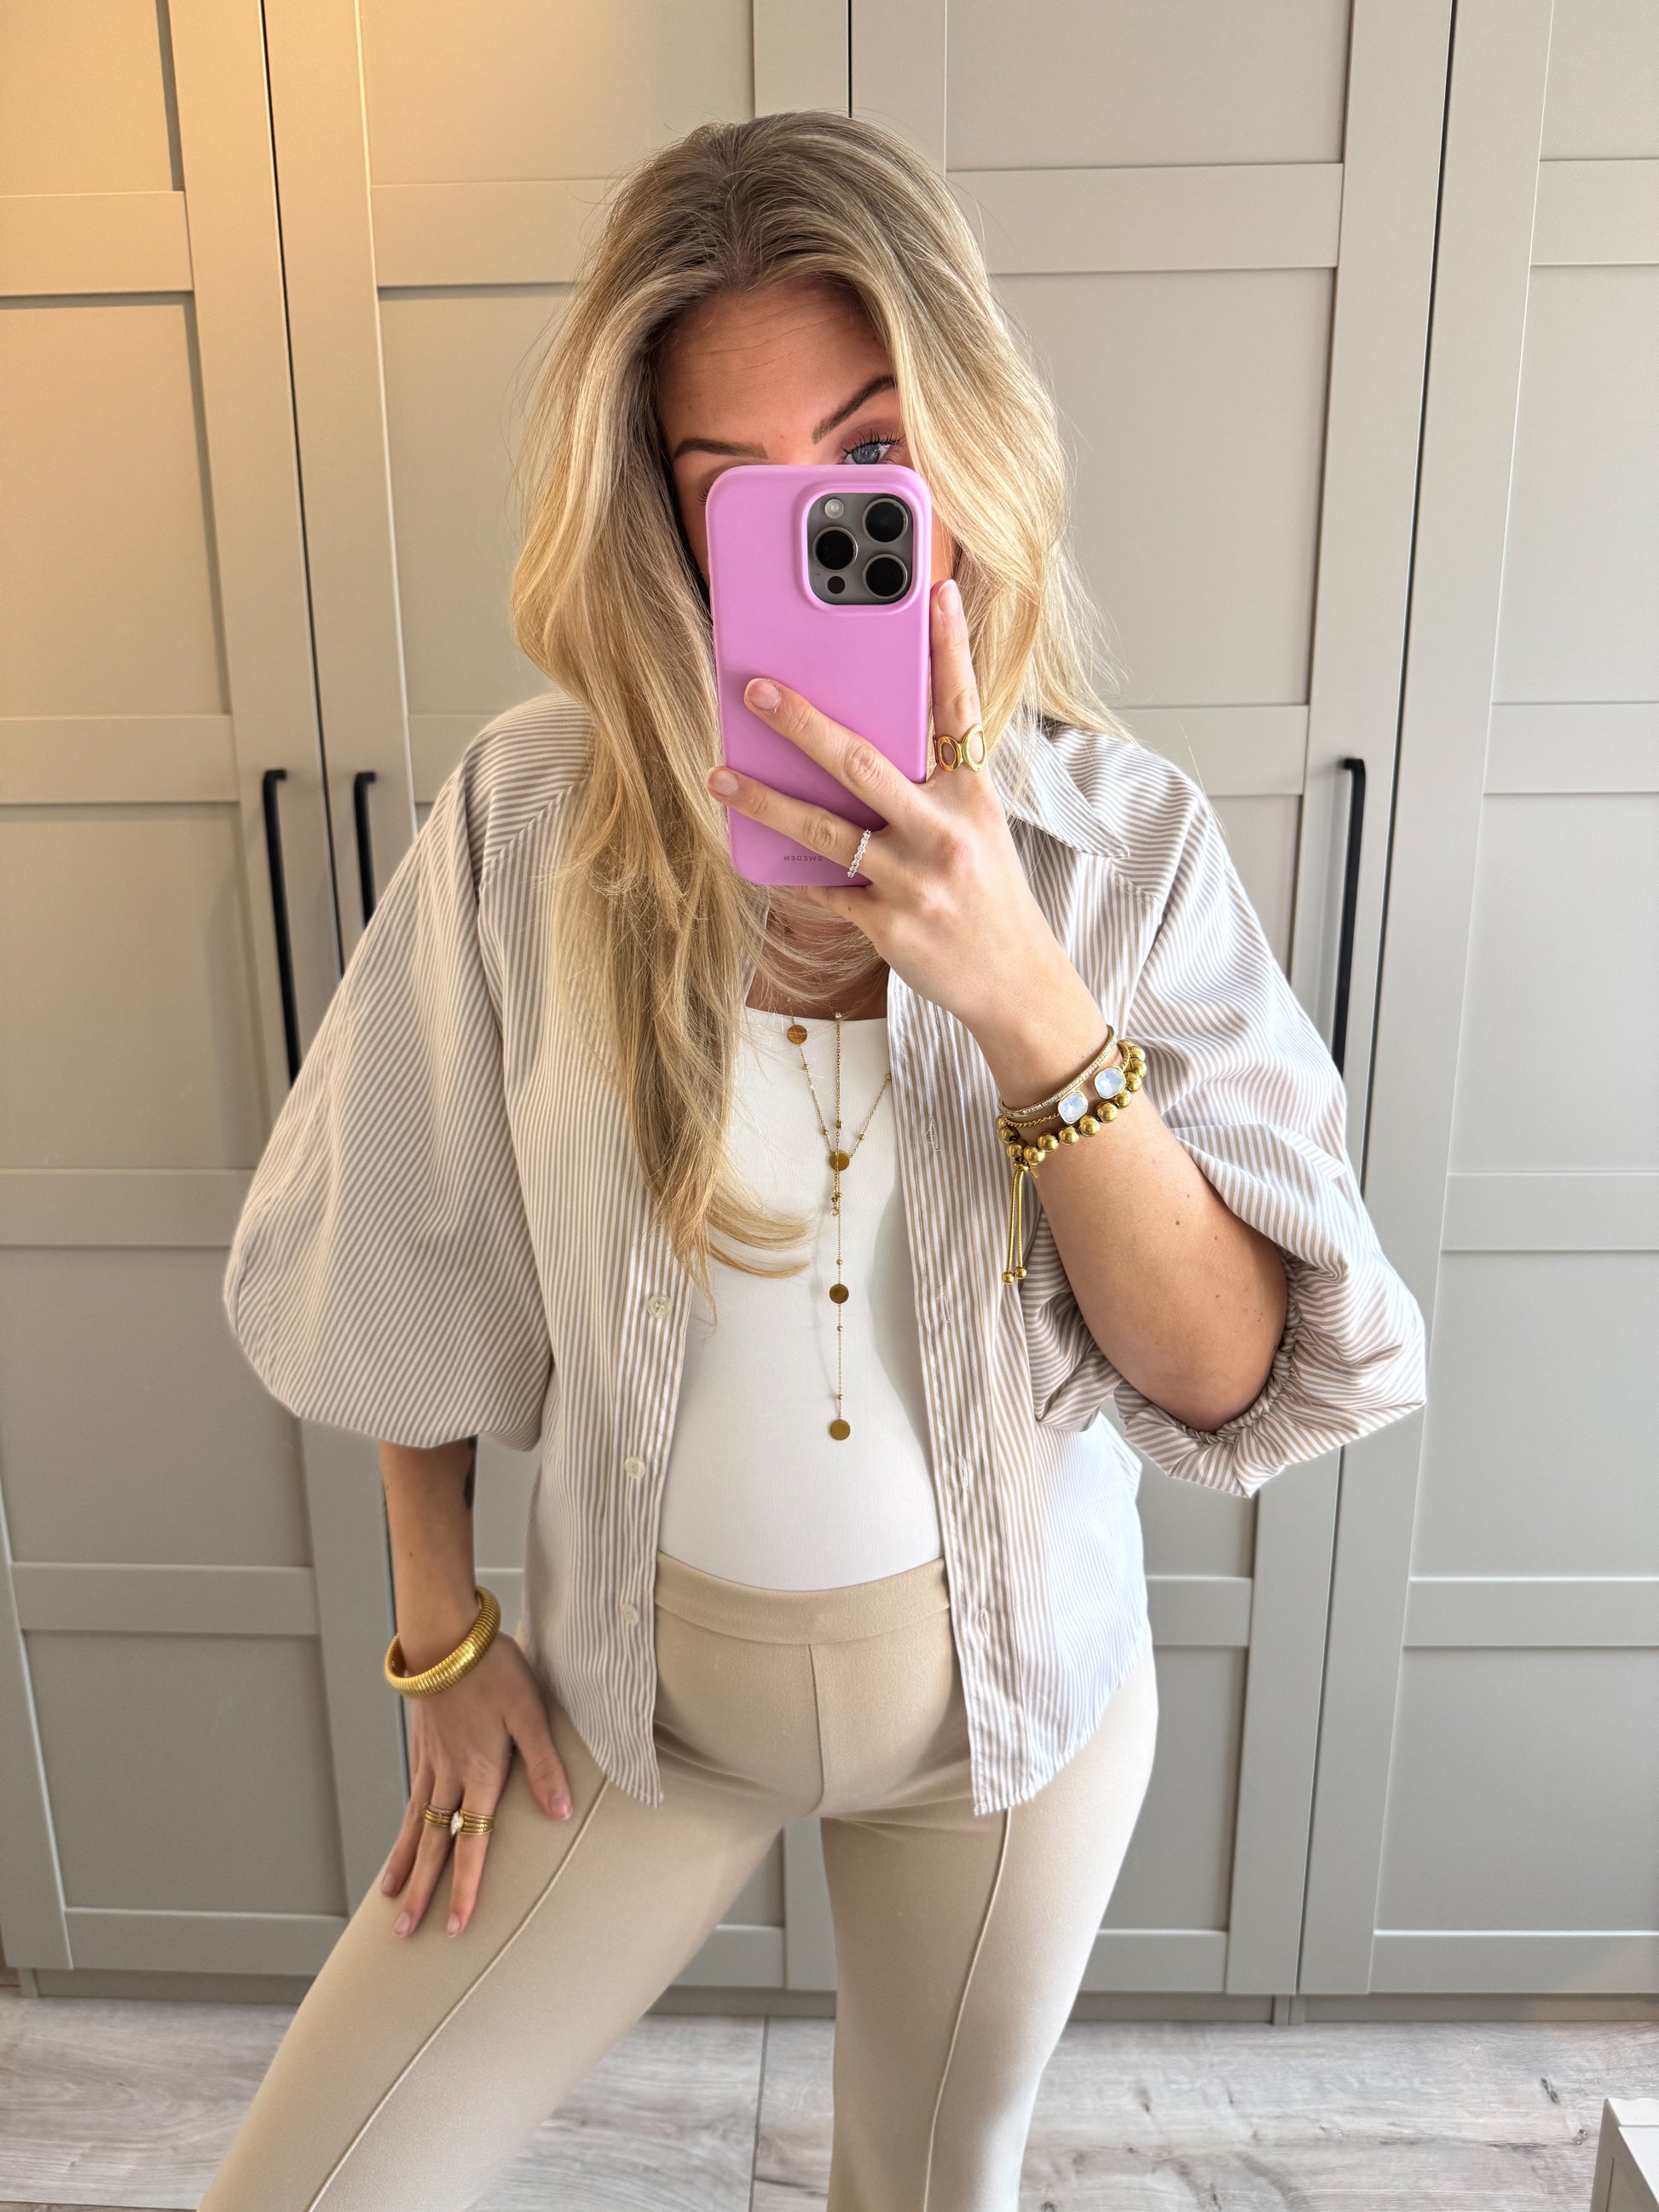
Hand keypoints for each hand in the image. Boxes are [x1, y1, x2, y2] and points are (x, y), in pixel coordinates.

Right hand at [378, 1632, 570, 1939]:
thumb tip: (561, 1813)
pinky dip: (406, 1824)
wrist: (445, 1635)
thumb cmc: (494, 1669)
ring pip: (416, 1823)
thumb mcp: (531, 1712)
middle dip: (422, 1891)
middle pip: (434, 1844)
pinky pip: (412, 1795)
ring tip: (390, 1896)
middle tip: (405, 1933)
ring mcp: (431, 1760)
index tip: (456, 1926)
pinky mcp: (424, 1743)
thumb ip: (544, 1764)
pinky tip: (405, 1833)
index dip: (464, 1887)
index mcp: (480, 1772)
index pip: (472, 1843)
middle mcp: (450, 1774)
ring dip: (405, 1863)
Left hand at [706, 577, 1080, 1043]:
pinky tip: (759, 852)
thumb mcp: (979, 829)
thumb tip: (862, 744)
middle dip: (803, 722)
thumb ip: (933, 785)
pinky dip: (792, 872)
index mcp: (973, 797)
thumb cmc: (990, 898)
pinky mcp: (887, 923)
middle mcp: (944, 831)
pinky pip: (825, 888)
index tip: (934, 589)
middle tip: (757, 689)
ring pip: (825, 828)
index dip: (948, 646)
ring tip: (722, 777)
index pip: (959, 707)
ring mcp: (913, 880)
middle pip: (863, 761)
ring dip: (765, 800)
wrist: (1017, 984)